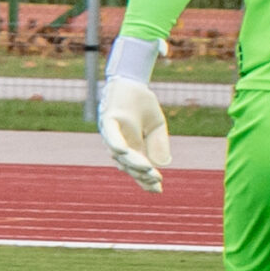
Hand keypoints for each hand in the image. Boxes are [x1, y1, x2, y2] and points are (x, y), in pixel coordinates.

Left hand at [100, 78, 169, 194]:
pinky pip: (110, 134)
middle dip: (141, 175)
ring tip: (148, 171)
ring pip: (120, 153)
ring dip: (133, 162)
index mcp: (131, 147)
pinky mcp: (108, 119)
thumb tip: (161, 165)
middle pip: (128, 165)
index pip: (137, 168)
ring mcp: (111, 133)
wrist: (133, 80)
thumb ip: (159, 145)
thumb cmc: (142, 104)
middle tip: (156, 180)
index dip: (145, 180)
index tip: (158, 190)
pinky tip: (121, 152)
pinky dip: (115, 143)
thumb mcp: (157, 126)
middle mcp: (118, 143)